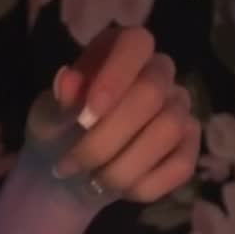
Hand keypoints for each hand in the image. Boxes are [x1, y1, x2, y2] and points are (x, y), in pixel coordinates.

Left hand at [25, 26, 199, 208]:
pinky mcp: (189, 146)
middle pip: (151, 93)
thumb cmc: (59, 132)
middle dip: (105, 138)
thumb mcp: (46, 119)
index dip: (115, 76)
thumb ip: (57, 102)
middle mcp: (158, 73)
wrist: (71, 172)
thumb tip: (67, 81)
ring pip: (168, 130)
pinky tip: (121, 190)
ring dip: (122, 166)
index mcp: (122, 51)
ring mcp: (178, 108)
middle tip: (70, 164)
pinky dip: (144, 185)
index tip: (87, 115)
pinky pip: (181, 165)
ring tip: (90, 181)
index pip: (136, 43)